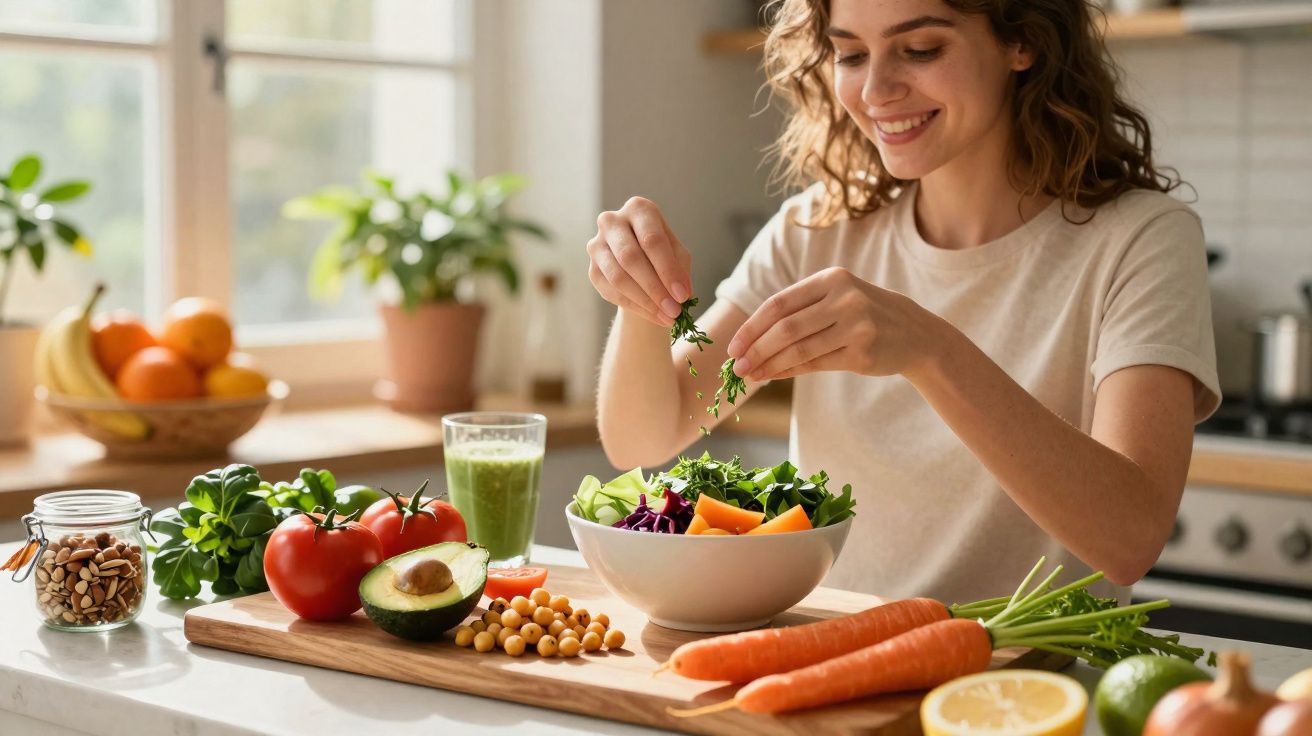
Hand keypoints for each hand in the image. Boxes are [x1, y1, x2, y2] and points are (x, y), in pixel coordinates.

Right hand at [587, 197, 692, 327]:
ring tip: (667, 317)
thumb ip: (680, 270)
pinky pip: (611, 291)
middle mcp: (612, 221)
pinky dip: (635, 306)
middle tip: (674, 311)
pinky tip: (653, 315)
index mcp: (638, 209)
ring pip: (618, 277)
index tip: (683, 295)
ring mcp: (597, 244)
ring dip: (645, 301)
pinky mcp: (592, 268)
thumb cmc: (663, 254)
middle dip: (655, 288)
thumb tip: (681, 294)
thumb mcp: (678, 255)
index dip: (668, 269)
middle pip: (630, 257)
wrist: (640, 263)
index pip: (651, 240)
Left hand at [726, 267, 942, 380]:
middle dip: (756, 349)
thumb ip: (799, 311)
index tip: (733, 346)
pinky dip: (789, 371)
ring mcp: (856, 326)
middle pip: (786, 328)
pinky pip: (816, 364)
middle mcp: (845, 298)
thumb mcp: (836, 299)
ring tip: (749, 375)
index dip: (752, 327)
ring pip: (799, 349)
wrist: (914, 333)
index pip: (779, 304)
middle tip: (735, 366)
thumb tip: (751, 339)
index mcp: (831, 279)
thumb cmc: (863, 315)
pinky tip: (773, 376)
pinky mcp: (862, 353)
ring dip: (769, 364)